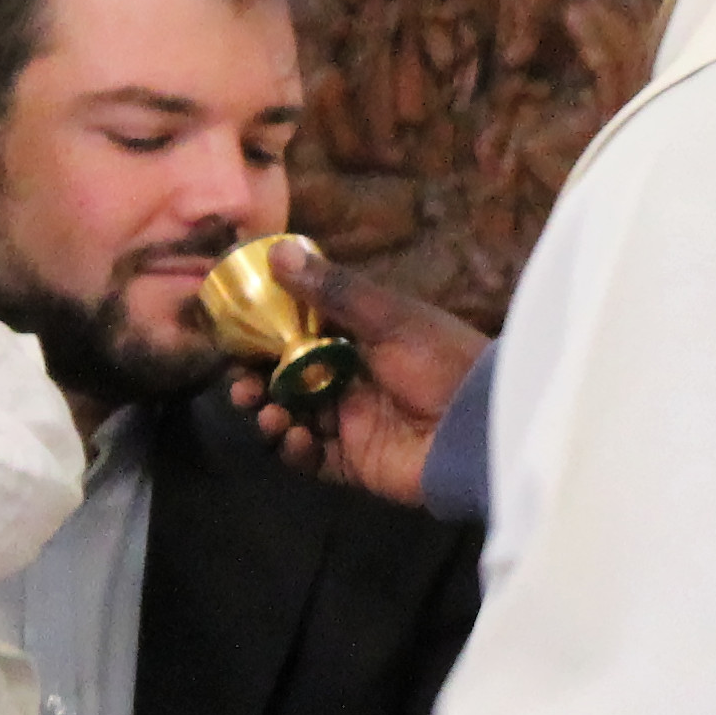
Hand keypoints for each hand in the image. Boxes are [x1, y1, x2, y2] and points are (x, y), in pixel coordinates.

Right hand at [222, 240, 487, 508]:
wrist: (484, 427)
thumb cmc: (441, 361)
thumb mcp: (389, 318)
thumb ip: (333, 289)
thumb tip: (277, 252)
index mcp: (356, 338)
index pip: (295, 333)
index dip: (261, 335)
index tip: (231, 332)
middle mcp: (347, 378)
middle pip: (283, 380)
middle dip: (255, 381)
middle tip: (242, 383)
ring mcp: (349, 423)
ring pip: (290, 419)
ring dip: (269, 416)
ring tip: (269, 414)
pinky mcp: (354, 462)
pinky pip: (311, 459)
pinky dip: (294, 450)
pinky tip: (296, 439)